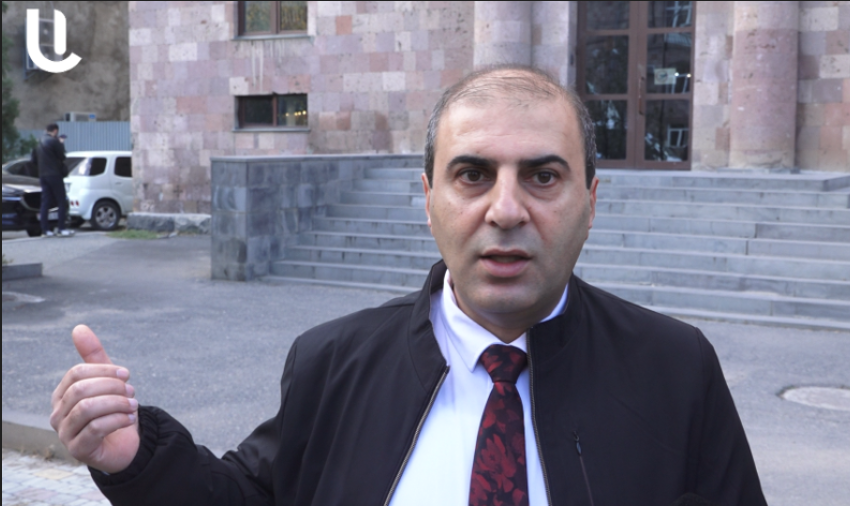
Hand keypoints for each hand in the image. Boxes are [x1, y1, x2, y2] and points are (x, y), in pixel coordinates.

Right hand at [50, 325, 139, 472]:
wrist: (124, 444)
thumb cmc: (112, 409)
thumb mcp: (107, 380)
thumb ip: (94, 356)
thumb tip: (79, 328)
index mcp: (61, 394)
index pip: (76, 373)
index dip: (104, 370)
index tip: (127, 374)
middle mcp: (58, 414)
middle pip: (80, 390)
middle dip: (112, 387)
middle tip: (132, 392)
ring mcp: (65, 433)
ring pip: (87, 409)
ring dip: (117, 403)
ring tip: (134, 405)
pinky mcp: (78, 450)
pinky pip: (95, 429)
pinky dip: (117, 419)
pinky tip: (130, 418)